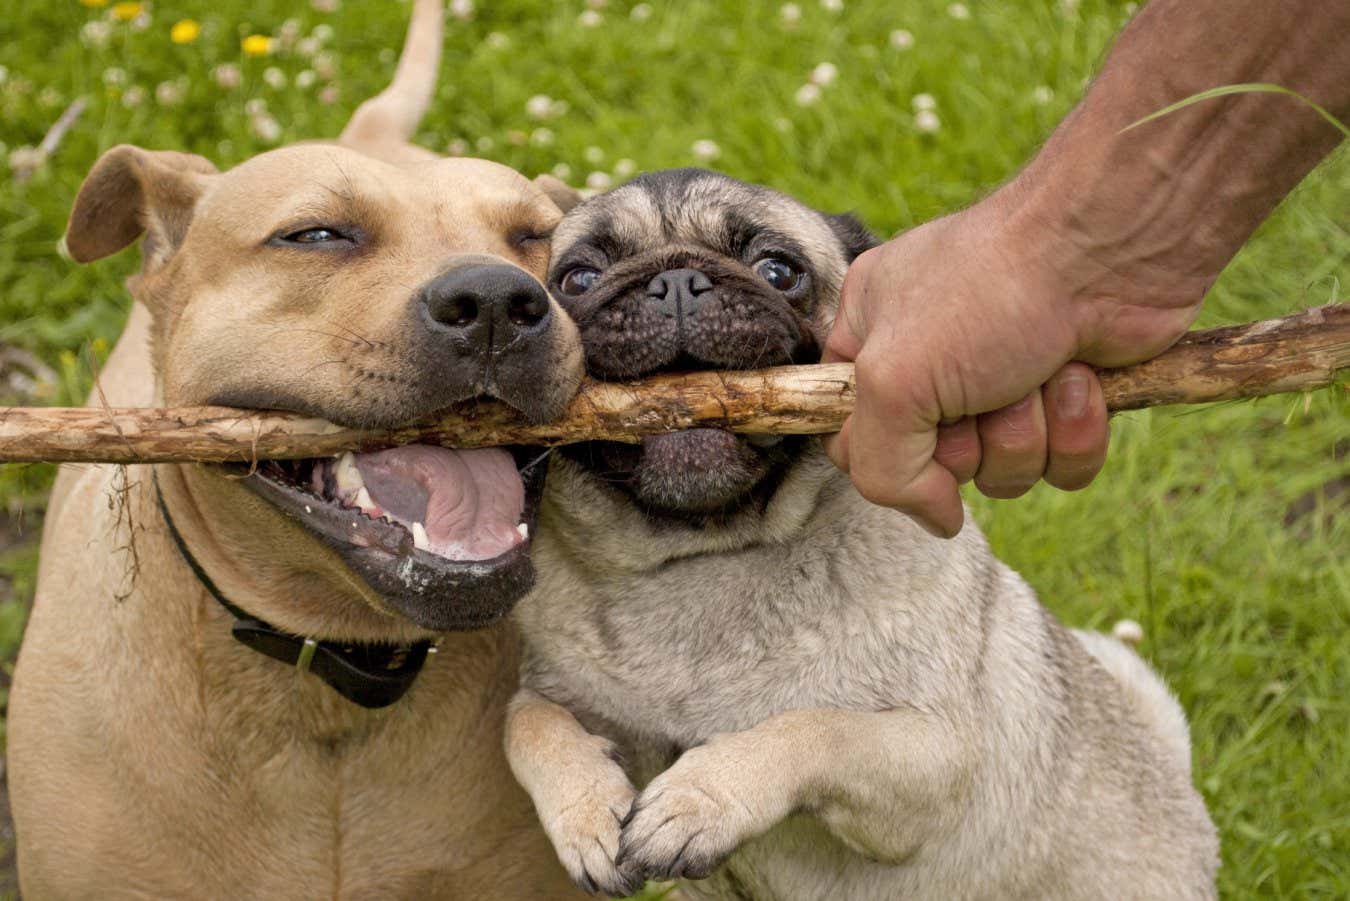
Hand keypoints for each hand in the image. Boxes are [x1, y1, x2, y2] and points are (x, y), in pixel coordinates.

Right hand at [822, 188, 1196, 536]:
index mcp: (872, 337)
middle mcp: (933, 361)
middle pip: (933, 465)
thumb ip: (880, 466)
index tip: (911, 424)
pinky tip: (1081, 376)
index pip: (850, 437)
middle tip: (981, 387)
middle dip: (970, 441)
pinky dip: (1075, 431)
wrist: (1110, 247)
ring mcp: (1002, 380)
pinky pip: (1061, 467)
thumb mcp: (894, 378)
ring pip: (1002, 472)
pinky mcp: (1065, 397)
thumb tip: (938, 518)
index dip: (883, 450)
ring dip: (1026, 433)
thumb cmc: (990, 289)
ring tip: (1038, 371)